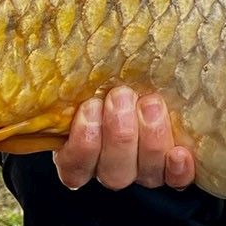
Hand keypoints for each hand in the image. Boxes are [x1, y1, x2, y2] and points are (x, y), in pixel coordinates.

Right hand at [54, 86, 196, 190]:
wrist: (135, 77)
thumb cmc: (104, 77)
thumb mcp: (83, 78)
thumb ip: (72, 78)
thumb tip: (45, 45)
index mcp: (78, 155)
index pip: (75, 168)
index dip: (83, 144)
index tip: (88, 108)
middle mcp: (109, 168)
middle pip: (114, 173)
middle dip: (119, 133)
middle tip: (121, 96)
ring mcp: (142, 170)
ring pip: (145, 174)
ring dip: (148, 139)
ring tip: (150, 103)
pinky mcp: (171, 167)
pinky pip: (176, 180)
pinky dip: (178, 169)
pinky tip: (180, 152)